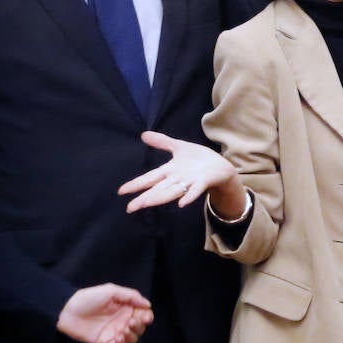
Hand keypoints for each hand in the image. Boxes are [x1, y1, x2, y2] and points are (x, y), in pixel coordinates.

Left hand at [57, 285, 152, 342]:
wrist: (68, 310)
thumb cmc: (89, 298)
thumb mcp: (111, 291)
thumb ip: (130, 295)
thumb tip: (147, 304)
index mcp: (125, 307)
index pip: (143, 314)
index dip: (147, 317)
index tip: (145, 317)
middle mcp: (122, 320)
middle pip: (140, 328)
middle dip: (139, 326)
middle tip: (130, 322)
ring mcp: (114, 332)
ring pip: (132, 339)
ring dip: (131, 336)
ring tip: (122, 331)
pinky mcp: (106, 342)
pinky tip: (116, 339)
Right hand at [118, 131, 246, 214]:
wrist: (221, 167)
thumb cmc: (199, 160)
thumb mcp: (179, 147)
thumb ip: (161, 142)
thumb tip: (143, 134)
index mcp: (170, 171)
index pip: (150, 178)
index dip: (136, 184)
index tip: (121, 191)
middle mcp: (177, 179)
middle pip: (157, 189)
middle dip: (144, 198)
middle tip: (130, 208)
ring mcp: (189, 182)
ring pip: (171, 191)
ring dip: (159, 198)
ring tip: (146, 203)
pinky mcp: (203, 182)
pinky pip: (195, 190)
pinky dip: (188, 196)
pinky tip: (181, 204)